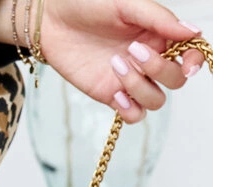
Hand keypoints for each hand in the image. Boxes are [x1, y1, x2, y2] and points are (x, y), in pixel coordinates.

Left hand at [38, 0, 207, 122]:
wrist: (53, 20)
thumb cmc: (90, 4)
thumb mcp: (128, 4)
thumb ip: (160, 19)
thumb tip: (193, 32)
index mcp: (160, 34)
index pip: (190, 54)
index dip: (194, 61)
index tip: (187, 63)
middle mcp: (149, 59)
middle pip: (175, 80)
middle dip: (159, 69)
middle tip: (132, 50)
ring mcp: (130, 80)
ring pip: (155, 100)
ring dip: (141, 88)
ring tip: (115, 65)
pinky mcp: (109, 95)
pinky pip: (132, 115)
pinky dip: (130, 110)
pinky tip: (116, 95)